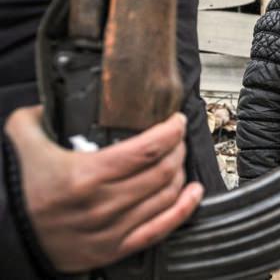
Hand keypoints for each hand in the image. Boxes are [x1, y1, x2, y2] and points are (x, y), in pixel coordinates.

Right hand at [4, 106, 203, 272]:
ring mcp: (111, 229)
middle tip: (177, 137)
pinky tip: (193, 194)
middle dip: (178, 148)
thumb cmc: (16, 190)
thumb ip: (44, 114)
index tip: (176, 121)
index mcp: (85, 175)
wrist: (3, 236)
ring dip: (180, 173)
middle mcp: (102, 204)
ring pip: (166, 196)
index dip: (170, 131)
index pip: (147, 149)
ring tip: (179, 159)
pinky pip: (160, 229)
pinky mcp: (114, 249)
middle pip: (162, 171)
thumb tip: (62, 99)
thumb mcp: (21, 139)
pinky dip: (183, 209)